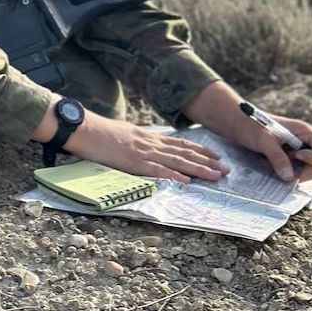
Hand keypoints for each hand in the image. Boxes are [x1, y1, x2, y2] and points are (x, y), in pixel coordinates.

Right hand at [47, 112, 228, 184]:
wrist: (85, 128)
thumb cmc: (100, 132)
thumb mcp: (125, 133)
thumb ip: (140, 141)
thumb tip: (149, 148)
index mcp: (148, 137)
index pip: (179, 144)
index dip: (199, 150)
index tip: (215, 155)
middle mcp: (151, 143)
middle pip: (184, 153)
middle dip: (206, 162)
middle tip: (226, 169)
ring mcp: (143, 153)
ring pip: (177, 162)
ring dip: (199, 169)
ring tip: (216, 176)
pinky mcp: (134, 162)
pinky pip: (158, 171)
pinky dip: (174, 176)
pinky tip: (187, 182)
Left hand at [182, 81, 311, 180]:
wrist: (234, 124)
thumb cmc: (249, 124)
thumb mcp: (263, 140)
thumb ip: (277, 157)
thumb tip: (289, 177)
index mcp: (303, 132)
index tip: (296, 156)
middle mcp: (302, 143)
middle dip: (304, 171)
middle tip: (285, 170)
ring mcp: (294, 152)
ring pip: (305, 171)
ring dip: (294, 174)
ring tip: (276, 167)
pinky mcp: (285, 160)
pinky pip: (293, 171)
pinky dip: (286, 174)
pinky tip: (273, 169)